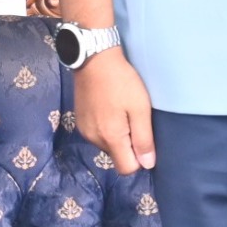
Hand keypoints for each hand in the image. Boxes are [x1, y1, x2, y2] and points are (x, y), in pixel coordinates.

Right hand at [72, 48, 155, 175]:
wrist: (94, 57)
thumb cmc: (121, 81)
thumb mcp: (140, 108)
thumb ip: (144, 139)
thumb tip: (147, 165)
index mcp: (110, 137)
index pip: (126, 168)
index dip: (139, 160)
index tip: (143, 139)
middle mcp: (93, 138)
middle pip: (117, 156)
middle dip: (128, 146)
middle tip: (134, 119)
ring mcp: (84, 129)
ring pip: (107, 145)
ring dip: (116, 136)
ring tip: (120, 111)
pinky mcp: (79, 119)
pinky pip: (97, 134)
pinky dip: (105, 128)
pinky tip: (109, 109)